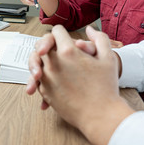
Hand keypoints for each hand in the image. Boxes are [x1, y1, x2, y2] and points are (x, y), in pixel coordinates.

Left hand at [34, 25, 133, 144]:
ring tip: (52, 63)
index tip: (64, 38)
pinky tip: (52, 78)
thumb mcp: (108, 58)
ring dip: (41, 59)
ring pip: (35, 61)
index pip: (56, 32)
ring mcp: (46, 78)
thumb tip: (90, 29)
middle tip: (55, 49)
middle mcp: (53, 63)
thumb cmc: (106, 88)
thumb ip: (99, 38)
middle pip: (41, 45)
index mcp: (68, 52)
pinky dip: (41, 76)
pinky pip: (36, 78)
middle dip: (47, 44)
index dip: (61, 33)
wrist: (100, 115)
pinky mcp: (44, 91)